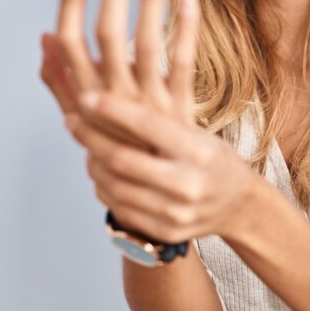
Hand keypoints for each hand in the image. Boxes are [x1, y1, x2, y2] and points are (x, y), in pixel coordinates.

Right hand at [39, 0, 195, 146]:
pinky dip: (187, 31)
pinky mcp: (179, 113)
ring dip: (151, 1)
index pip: (70, 44)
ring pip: (148, 45)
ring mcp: (147, 107)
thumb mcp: (82, 116)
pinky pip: (184, 66)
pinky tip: (191, 0)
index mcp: (85, 98)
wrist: (152, 197)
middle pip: (108, 37)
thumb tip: (45, 37)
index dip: (71, 6)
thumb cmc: (115, 147)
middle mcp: (113, 100)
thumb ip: (60, 80)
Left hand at [66, 90, 261, 243]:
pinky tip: (99, 170)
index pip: (148, 125)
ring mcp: (176, 212)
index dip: (112, 109)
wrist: (239, 205)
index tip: (86, 96)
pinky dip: (104, 187)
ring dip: (92, 162)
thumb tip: (121, 78)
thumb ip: (162, 115)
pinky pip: (120, 208)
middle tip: (71, 119)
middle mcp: (188, 184)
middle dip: (90, 137)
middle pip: (123, 159)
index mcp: (198, 152)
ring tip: (84, 144)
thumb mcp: (198, 131)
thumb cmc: (214, 158)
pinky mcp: (165, 232)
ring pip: (116, 185)